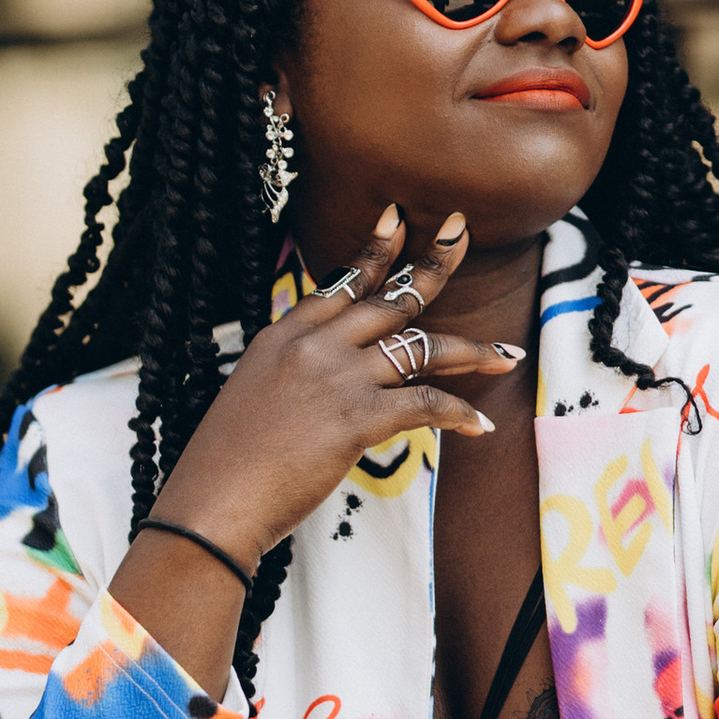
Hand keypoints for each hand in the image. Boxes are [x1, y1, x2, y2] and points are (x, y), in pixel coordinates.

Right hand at [154, 207, 512, 570]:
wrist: (213, 501)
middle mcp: (313, 346)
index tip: (397, 217)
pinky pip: (425, 405)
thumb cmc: (228, 463)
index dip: (373, 249)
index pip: (338, 283)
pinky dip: (458, 413)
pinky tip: (480, 424)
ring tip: (506, 354)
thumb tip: (325, 374)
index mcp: (283, 336)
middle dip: (433, 265)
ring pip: (420, 347)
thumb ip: (292, 371)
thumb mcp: (254, 394)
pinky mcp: (356, 418)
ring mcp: (336, 378)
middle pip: (388, 298)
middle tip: (463, 235)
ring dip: (470, 352)